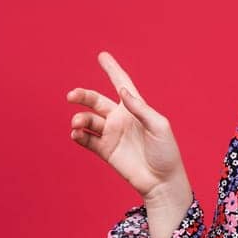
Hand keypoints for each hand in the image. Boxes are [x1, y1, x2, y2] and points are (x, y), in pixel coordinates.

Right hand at [67, 51, 189, 200]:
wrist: (162, 182)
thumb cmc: (166, 153)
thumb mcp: (159, 127)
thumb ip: (141, 109)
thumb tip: (123, 92)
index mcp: (136, 110)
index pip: (122, 85)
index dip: (112, 70)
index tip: (102, 55)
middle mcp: (121, 119)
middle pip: (96, 101)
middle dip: (82, 96)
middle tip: (71, 95)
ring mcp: (111, 135)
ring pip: (88, 120)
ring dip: (80, 119)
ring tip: (77, 124)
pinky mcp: (105, 151)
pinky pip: (86, 139)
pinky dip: (78, 135)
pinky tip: (77, 134)